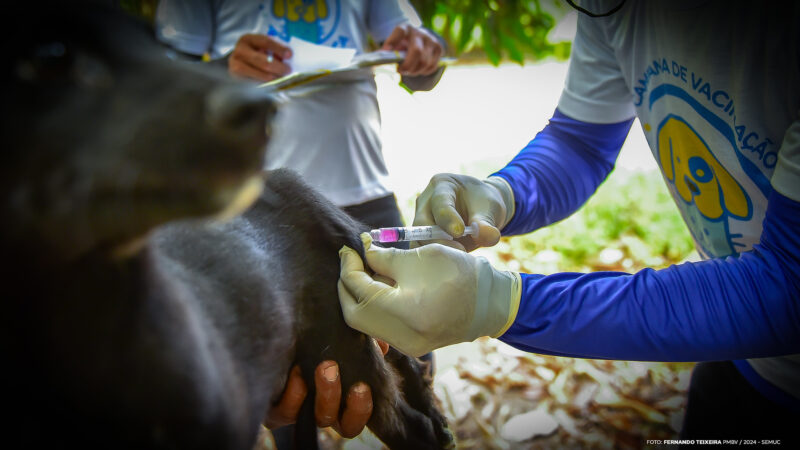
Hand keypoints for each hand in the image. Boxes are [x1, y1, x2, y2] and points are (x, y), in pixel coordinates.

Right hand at [228, 34, 291, 81]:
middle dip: (279, 68)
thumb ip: (273, 49)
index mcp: (248, 39)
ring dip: (274, 78)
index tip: (289, 55)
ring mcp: (236, 66)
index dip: (279, 49)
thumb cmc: (253, 52)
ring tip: (281, 77)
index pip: (265, 43)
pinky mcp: (236, 78)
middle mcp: (240, 51)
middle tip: (288, 70)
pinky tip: (272, 83)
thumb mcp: (261, 46)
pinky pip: (256, 84)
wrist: (236, 61)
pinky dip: (266, 84)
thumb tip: (287, 57)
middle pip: (264, 62)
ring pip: (260, 75)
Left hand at [264, 340, 388, 437]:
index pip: (356, 419)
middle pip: (345, 426)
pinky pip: (286, 413)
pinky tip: (297, 370)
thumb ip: (366, 342)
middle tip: (345, 373)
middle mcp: (323, 410)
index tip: (364, 386)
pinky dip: (294, 393)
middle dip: (352, 405)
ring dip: (326, 394)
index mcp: (342, 400)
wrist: (277, 334)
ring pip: (320, 418)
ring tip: (326, 366)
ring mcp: (301, 412)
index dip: (362, 409)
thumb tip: (381, 345)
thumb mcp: (341, 339)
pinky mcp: (276, 410)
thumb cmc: (313, 342)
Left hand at [338, 233, 520, 356]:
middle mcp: (403, 336)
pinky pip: (381, 328)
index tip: (349, 248)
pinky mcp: (412, 346)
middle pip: (354, 314)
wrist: (491, 303)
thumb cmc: (459, 274)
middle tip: (351, 262)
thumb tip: (362, 251)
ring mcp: (407, 345)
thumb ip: (384, 257)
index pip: (359, 290)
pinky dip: (374, 307)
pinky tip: (381, 288)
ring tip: (366, 271)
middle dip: (346, 286)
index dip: (349, 266)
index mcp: (405, 311)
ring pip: (366, 323)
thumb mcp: (420, 257)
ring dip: (360, 297)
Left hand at [381, 24, 442, 75]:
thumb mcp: (395, 44)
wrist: (421, 38)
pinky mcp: (439, 48)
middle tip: (401, 71)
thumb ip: (387, 52)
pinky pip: (432, 66)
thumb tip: (378, 61)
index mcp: (405, 29)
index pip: (399, 32)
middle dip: (408, 65)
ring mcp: (431, 40)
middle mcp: (419, 33)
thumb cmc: (403, 44)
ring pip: (425, 62)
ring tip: (409, 71)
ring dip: (415, 71)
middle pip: (417, 51)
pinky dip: (424, 72)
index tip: (386, 50)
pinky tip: (418, 70)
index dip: (393, 41)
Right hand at [413, 174, 514, 251]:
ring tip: (456, 260)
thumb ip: (487, 222)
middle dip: (439, 240)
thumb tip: (490, 237)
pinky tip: (449, 266)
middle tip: (460, 251)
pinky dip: (434, 260)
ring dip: (435, 253)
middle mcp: (425, 202)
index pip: (440, 202)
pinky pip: (422, 251)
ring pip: (418, 241)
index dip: (448, 219)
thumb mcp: (490, 208)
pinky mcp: (421, 238)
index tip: (460, 232)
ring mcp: (420, 221)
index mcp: (442, 185)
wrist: (480, 211)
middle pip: (422, 223)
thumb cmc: (483, 204)